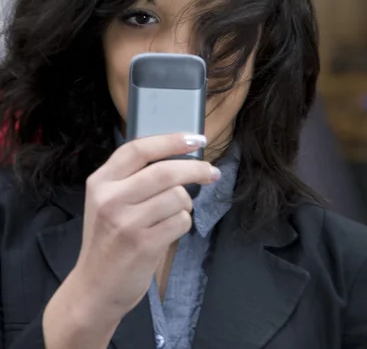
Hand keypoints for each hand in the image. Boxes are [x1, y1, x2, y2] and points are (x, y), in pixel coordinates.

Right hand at [69, 133, 218, 321]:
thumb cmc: (108, 239)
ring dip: (186, 203)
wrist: (95, 288)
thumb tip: (178, 154)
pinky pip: (181, 221)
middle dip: (196, 169)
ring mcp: (126, 222)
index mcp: (100, 181)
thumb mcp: (106, 201)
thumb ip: (131, 177)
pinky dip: (183, 223)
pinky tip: (170, 230)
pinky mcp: (143, 245)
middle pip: (164, 171)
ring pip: (177, 196)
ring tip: (177, 212)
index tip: (195, 139)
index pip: (138, 149)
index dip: (170, 141)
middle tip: (211, 172)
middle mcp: (110, 198)